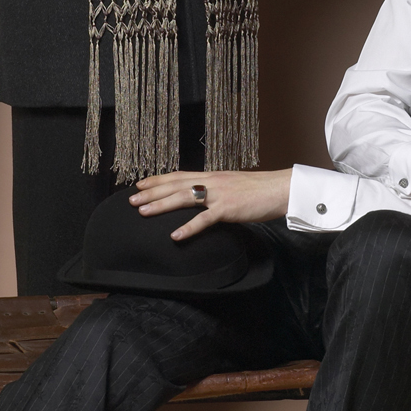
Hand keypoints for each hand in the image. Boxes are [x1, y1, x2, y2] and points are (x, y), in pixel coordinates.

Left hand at [131, 169, 292, 240]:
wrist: (280, 189)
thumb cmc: (259, 190)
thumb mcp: (233, 186)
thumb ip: (216, 191)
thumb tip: (204, 199)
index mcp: (212, 176)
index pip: (179, 175)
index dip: (158, 179)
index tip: (140, 183)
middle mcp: (212, 181)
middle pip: (175, 185)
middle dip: (151, 192)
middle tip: (131, 199)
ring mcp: (219, 194)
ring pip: (183, 198)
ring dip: (161, 205)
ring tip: (143, 212)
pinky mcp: (228, 208)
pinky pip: (204, 220)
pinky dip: (188, 227)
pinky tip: (175, 236)